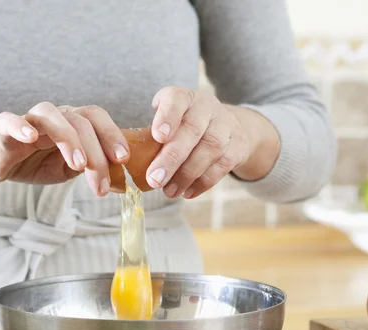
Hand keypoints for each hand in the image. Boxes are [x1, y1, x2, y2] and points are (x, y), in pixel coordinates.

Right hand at [0, 103, 128, 196]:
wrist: (0, 164)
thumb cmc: (38, 162)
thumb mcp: (71, 169)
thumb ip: (92, 168)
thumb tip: (121, 181)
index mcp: (73, 124)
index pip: (97, 119)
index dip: (113, 135)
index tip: (124, 160)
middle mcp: (55, 117)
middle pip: (80, 121)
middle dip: (96, 152)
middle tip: (101, 182)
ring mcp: (29, 120)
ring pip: (50, 115)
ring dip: (68, 138)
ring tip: (78, 164)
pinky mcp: (4, 129)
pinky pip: (9, 120)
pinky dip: (20, 126)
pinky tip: (30, 138)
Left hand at [146, 87, 279, 198]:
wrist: (228, 127)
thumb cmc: (186, 127)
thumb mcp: (171, 121)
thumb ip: (154, 134)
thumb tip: (130, 162)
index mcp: (185, 98)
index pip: (177, 100)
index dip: (168, 117)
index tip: (158, 136)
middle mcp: (207, 107)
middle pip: (192, 131)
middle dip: (172, 158)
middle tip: (154, 180)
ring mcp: (226, 126)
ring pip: (209, 150)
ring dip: (186, 175)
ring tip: (169, 192)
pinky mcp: (238, 147)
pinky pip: (221, 167)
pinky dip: (202, 183)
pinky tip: (187, 193)